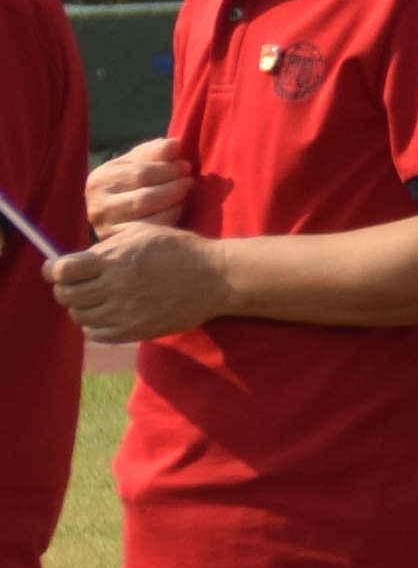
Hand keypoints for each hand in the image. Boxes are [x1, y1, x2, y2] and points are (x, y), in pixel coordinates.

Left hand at [50, 226, 231, 345]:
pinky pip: (96, 334)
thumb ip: (108, 245)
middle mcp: (115, 286)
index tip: (55, 270)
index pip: (62, 271)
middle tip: (77, 285)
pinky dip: (95, 325)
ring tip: (96, 299)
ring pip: (79, 315)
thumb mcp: (143, 233)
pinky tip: (108, 314)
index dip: (52, 270)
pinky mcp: (134, 330)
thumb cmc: (180, 250)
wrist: (217, 278)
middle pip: (66, 295)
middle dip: (65, 289)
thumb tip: (80, 256)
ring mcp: (124, 311)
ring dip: (82, 307)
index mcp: (114, 259)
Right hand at [82, 138, 192, 237]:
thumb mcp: (138, 164)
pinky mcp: (120, 242)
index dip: (167, 168)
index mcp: (99, 180)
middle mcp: (97, 205)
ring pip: (148, 211)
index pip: (139, 173)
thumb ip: (154, 152)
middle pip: (144, 193)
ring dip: (174, 199)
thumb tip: (174, 144)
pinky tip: (179, 208)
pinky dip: (170, 215)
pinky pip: (152, 227)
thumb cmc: (132, 184)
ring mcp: (106, 227)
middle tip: (189, 179)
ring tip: (186, 191)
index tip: (186, 165)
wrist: (119, 219)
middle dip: (172, 184)